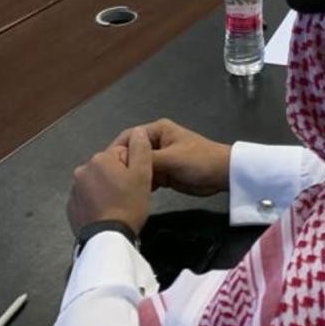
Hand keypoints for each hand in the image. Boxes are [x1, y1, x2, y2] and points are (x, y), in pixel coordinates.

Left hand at [67, 126, 152, 234]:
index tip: (137, 183)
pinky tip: (106, 214)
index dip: (133, 167)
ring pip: (97, 183)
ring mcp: (73, 191)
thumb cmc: (128, 204)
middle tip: (129, 195)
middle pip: (108, 167)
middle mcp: (82, 170)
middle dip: (118, 177)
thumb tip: (138, 131)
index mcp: (99, 159)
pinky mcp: (70, 209)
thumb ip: (140, 147)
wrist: (108, 240)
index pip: (122, 153)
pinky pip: (87, 198)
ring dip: (106, 189)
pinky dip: (96, 202)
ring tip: (118, 207)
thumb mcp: (143, 174)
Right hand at [111, 118, 230, 196]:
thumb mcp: (171, 159)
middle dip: (122, 167)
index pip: (128, 138)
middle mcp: (156, 142)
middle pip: (131, 153)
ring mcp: (160, 158)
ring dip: (131, 177)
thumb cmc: (198, 161)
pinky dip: (141, 185)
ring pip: (137, 167)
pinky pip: (146, 178)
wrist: (221, 175)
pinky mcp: (164, 173)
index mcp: (157, 130)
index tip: (104, 170)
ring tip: (118, 191)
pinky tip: (133, 195)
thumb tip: (122, 163)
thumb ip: (146, 160)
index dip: (116, 152)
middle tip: (108, 184)